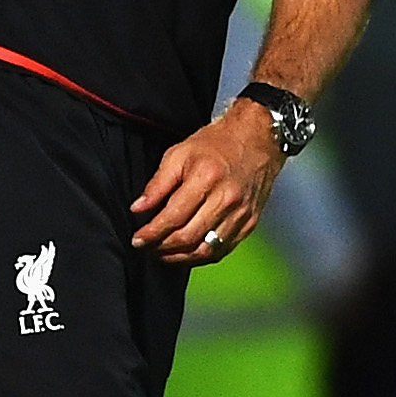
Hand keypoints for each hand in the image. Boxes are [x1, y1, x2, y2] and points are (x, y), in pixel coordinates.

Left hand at [131, 102, 281, 262]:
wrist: (257, 139)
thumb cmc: (217, 144)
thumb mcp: (179, 154)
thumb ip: (157, 184)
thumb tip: (138, 208)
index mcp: (206, 178)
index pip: (173, 216)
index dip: (152, 233)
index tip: (138, 239)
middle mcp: (227, 198)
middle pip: (189, 237)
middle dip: (162, 247)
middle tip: (147, 247)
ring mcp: (241, 213)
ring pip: (206, 250)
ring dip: (180, 257)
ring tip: (163, 253)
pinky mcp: (250, 222)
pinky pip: (223, 249)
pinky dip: (201, 256)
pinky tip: (187, 253)